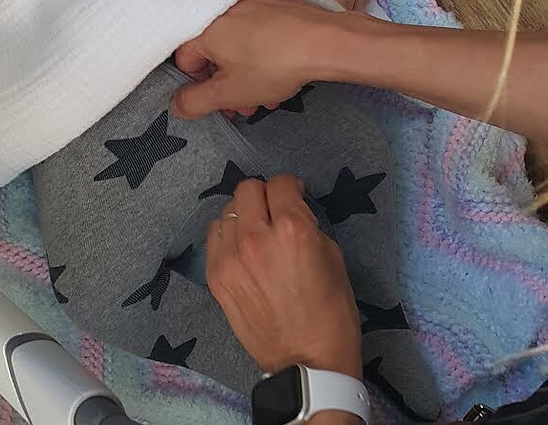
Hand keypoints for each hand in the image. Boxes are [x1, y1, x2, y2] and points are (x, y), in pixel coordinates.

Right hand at [172, 0, 348, 118]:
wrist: (324, 40)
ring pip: (236, 43)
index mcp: (204, 28)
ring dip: (246, 72)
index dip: (201, 87)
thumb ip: (195, 102)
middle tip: (245, 104)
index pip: (185, 62)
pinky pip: (255, 30)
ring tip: (267, 94)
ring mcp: (249, 2)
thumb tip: (177, 104)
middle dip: (227, 84)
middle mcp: (221, 9)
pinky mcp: (272, 2)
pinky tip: (279, 70)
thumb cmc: (274, 64)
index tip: (221, 102)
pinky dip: (261, 51)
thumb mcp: (229, 93)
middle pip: (213, 53)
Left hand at [206, 175, 361, 377]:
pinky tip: (242, 250)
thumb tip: (292, 211)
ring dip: (243, 215)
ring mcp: (230, 257)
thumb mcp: (333, 258)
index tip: (295, 195)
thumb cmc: (331, 314)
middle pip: (248, 188)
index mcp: (292, 229)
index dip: (291, 187)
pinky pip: (214, 236)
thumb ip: (308, 225)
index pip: (281, 183)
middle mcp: (256, 237)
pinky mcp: (216, 276)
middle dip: (265, 195)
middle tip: (275, 211)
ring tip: (256, 232)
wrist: (307, 365)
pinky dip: (228, 235)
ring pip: (227, 209)